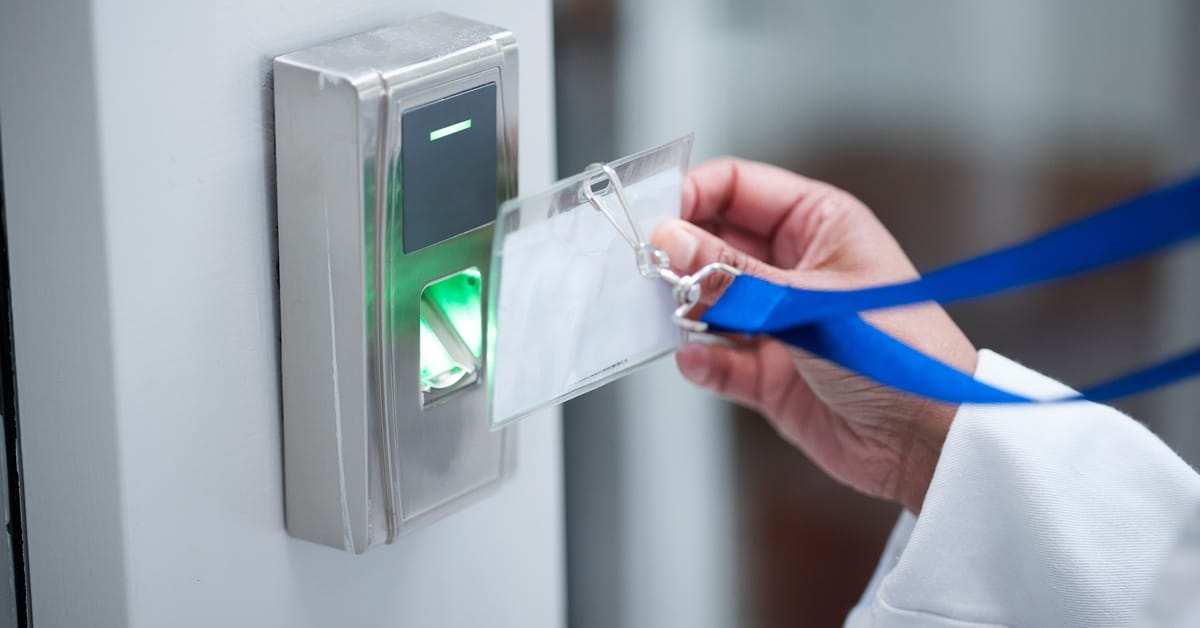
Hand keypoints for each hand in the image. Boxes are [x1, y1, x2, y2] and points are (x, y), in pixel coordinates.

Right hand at [651, 158, 977, 513]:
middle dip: (678, 256)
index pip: (737, 187)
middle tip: (648, 272)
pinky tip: (698, 363)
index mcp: (817, 224)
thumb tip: (670, 242)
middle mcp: (792, 266)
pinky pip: (716, 359)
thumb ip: (734, 276)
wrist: (930, 441)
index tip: (654, 219)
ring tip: (672, 318)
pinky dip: (701, 362)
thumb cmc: (900, 353)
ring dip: (683, 310)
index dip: (692, 195)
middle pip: (712, 242)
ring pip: (706, 300)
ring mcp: (777, 320)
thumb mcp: (810, 303)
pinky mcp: (767, 373)